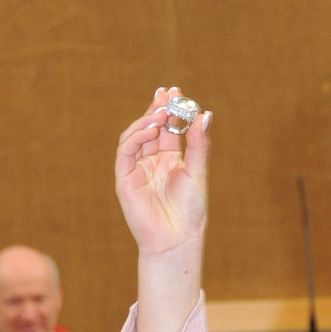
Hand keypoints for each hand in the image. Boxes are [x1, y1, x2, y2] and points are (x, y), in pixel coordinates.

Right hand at [115, 87, 209, 258]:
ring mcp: (136, 169)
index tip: (176, 91)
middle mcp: (151, 161)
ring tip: (162, 111)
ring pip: (136, 135)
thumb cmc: (190, 212)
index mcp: (169, 159)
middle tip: (167, 93)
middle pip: (151, 127)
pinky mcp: (125, 179)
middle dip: (158, 108)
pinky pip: (126, 151)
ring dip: (147, 120)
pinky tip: (150, 128)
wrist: (177, 240)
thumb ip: (199, 144)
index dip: (171, 109)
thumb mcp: (198, 173)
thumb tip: (206, 114)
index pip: (168, 128)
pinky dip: (136, 137)